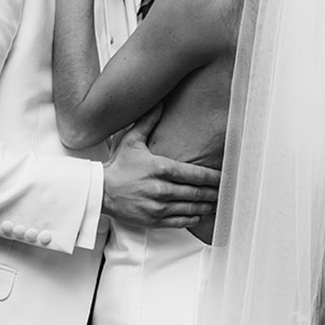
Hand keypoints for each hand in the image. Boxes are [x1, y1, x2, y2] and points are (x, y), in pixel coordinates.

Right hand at [102, 111, 220, 228]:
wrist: (100, 190)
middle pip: (196, 192)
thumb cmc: (118, 166)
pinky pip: (179, 221)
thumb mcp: (133, 140)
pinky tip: (199, 215)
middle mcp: (161, 188)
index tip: (223, 177)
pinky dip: (192, 218)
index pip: (195, 174)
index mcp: (160, 168)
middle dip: (213, 192)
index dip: (213, 177)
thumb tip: (159, 102)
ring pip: (190, 208)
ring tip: (216, 203)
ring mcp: (158, 206)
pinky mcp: (153, 220)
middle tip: (224, 191)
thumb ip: (148, 122)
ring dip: (206, 206)